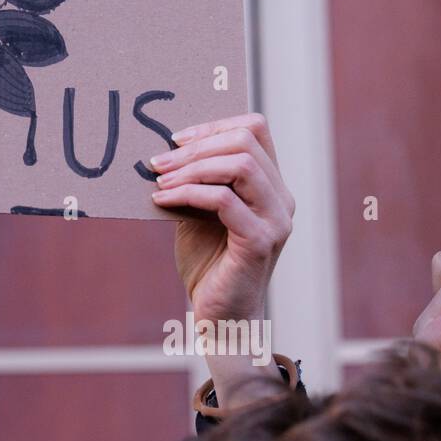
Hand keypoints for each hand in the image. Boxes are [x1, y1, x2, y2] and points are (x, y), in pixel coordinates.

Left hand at [150, 113, 294, 407]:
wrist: (218, 316)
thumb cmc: (208, 262)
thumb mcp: (199, 210)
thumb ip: (196, 180)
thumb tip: (163, 148)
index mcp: (271, 184)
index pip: (255, 129)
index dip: (214, 124)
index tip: (176, 138)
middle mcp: (281, 198)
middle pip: (246, 141)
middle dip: (196, 145)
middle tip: (159, 160)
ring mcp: (276, 219)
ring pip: (240, 165)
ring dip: (191, 168)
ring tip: (159, 179)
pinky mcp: (260, 241)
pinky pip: (224, 200)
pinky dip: (188, 193)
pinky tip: (162, 199)